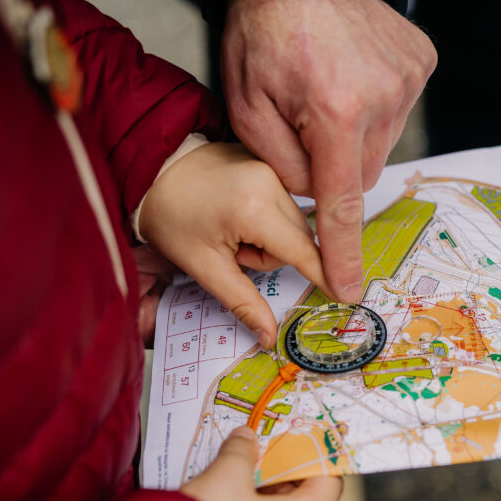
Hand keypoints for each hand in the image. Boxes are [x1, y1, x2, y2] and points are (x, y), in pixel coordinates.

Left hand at [139, 142, 332, 347]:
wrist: (151, 170)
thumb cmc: (170, 218)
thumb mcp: (204, 267)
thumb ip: (243, 302)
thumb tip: (269, 337)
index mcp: (253, 207)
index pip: (303, 251)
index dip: (324, 276)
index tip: (348, 296)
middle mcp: (271, 181)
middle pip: (301, 239)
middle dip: (273, 255)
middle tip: (233, 250)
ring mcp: (272, 168)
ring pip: (296, 223)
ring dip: (272, 237)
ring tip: (233, 230)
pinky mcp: (271, 163)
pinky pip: (287, 203)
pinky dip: (270, 217)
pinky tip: (240, 214)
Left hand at [221, 0, 436, 301]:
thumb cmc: (261, 30)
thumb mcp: (247, 103)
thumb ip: (280, 165)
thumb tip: (311, 198)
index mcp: (335, 111)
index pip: (341, 202)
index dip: (343, 250)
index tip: (349, 287)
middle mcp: (384, 98)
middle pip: (360, 174)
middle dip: (332, 165)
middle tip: (306, 125)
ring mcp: (409, 78)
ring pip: (380, 145)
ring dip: (353, 135)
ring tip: (328, 89)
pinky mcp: (421, 62)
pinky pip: (397, 112)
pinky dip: (374, 108)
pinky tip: (350, 76)